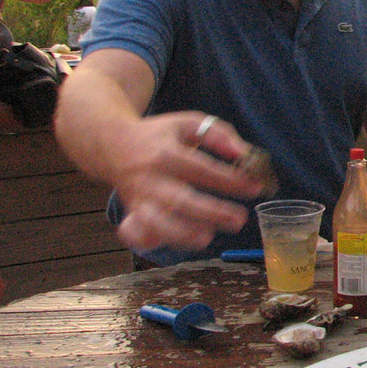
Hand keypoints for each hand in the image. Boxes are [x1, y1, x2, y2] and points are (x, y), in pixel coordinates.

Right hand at [112, 112, 268, 251]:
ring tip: (208, 238)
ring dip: (182, 233)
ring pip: (156, 222)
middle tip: (240, 220)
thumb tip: (243, 154)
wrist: (111, 143)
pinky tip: (174, 244)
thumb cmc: (160, 135)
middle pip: (179, 199)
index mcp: (166, 153)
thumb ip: (218, 134)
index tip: (255, 187)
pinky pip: (137, 233)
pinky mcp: (131, 213)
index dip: (229, 180)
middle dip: (211, 212)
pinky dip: (151, 241)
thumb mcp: (188, 123)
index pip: (201, 169)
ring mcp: (138, 198)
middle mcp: (150, 177)